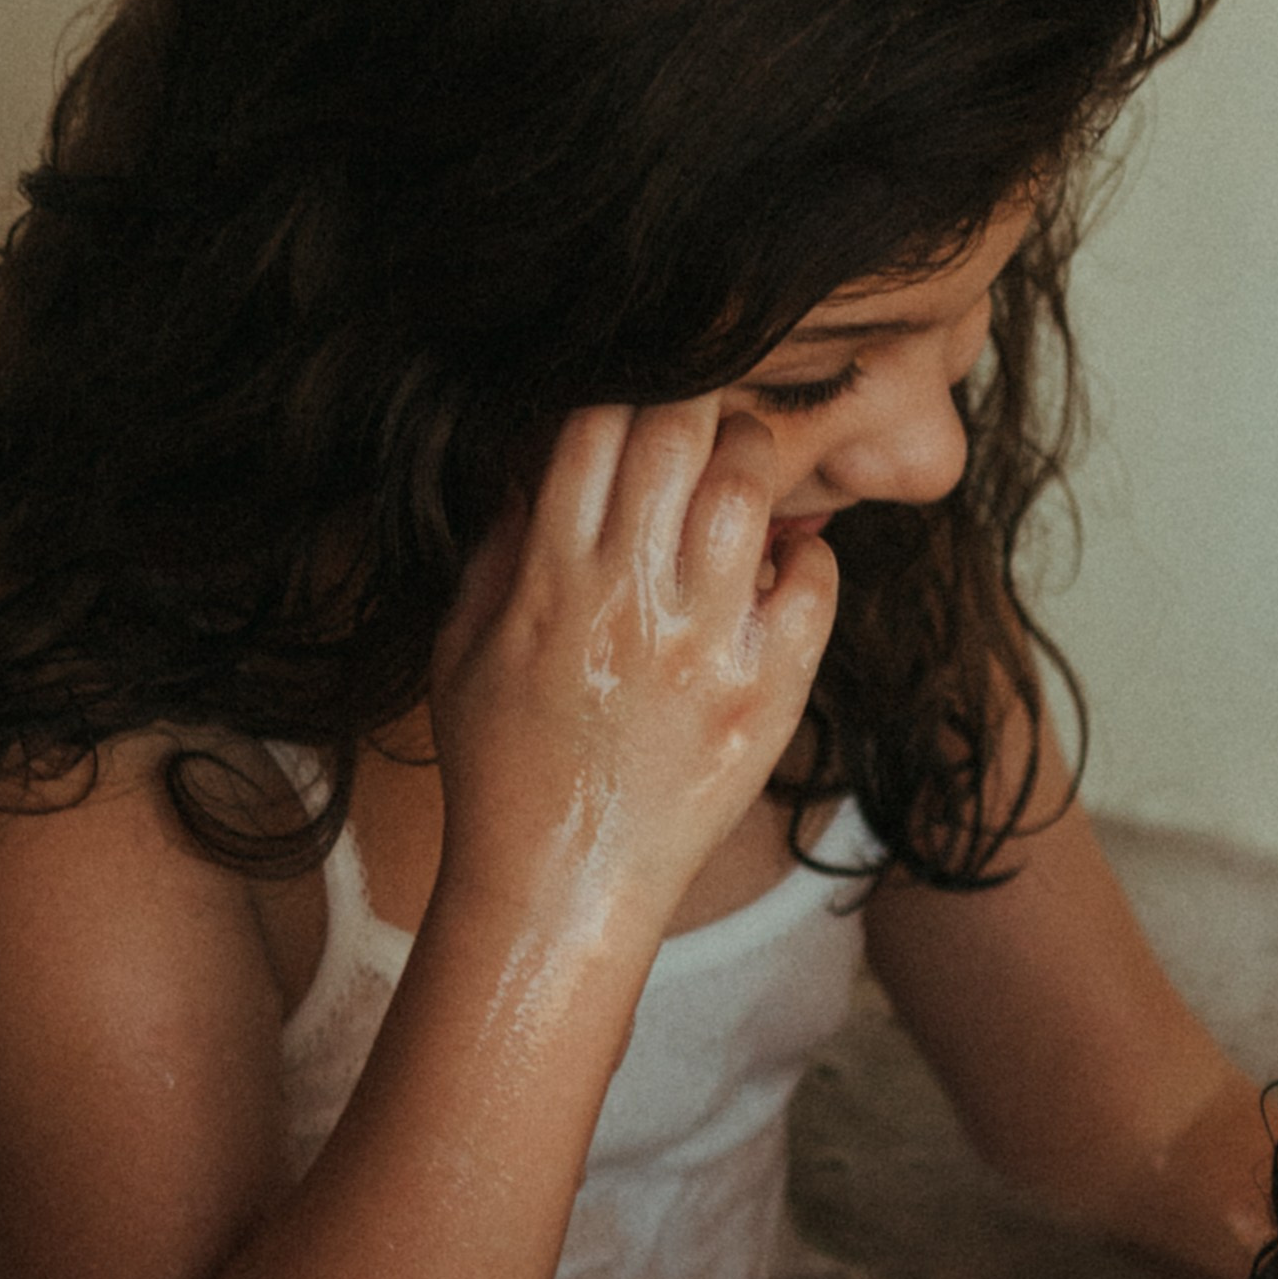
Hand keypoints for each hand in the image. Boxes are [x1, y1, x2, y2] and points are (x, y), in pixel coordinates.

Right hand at [430, 400, 838, 944]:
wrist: (561, 888)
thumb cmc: (502, 772)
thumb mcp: (462, 650)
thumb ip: (497, 550)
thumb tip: (532, 464)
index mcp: (551, 580)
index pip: (594, 425)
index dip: (619, 390)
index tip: (632, 404)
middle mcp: (632, 605)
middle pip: (677, 434)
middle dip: (694, 403)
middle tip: (698, 424)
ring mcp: (707, 652)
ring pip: (749, 493)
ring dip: (751, 463)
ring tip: (740, 480)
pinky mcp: (767, 701)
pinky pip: (815, 587)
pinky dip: (808, 557)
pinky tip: (780, 568)